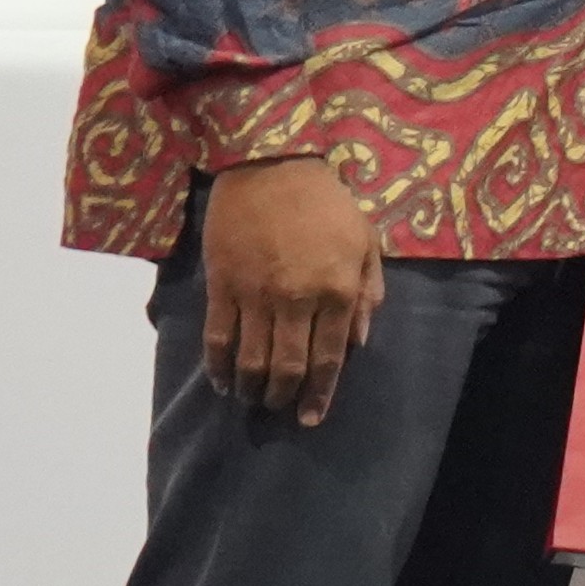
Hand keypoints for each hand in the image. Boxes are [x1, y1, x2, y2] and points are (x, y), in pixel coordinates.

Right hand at [198, 153, 384, 426]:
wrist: (272, 167)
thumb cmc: (327, 205)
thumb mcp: (366, 243)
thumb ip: (367, 294)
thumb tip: (359, 343)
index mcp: (335, 291)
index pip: (329, 358)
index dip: (320, 393)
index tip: (312, 418)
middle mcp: (295, 300)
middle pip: (286, 367)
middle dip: (283, 397)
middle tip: (280, 410)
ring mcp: (254, 295)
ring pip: (250, 360)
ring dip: (251, 389)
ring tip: (253, 401)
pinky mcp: (221, 287)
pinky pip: (217, 338)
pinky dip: (218, 367)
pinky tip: (222, 383)